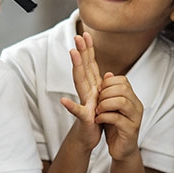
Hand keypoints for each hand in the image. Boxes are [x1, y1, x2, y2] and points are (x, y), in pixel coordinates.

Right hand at [59, 33, 103, 150]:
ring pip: (80, 83)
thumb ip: (103, 86)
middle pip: (83, 69)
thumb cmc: (95, 118)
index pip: (90, 65)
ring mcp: (84, 103)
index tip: (86, 34)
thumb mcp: (102, 100)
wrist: (88, 137)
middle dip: (81, 52)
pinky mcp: (84, 117)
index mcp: (93, 87)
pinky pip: (78, 111)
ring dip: (76, 68)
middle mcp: (86, 92)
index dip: (89, 50)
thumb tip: (110, 73)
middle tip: (78, 36)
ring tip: (73, 54)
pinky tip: (63, 100)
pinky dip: (70, 106)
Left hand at [96, 73, 142, 161]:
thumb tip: (108, 74)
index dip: (108, 83)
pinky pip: (118, 118)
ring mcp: (135, 118)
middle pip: (123, 89)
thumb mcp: (109, 106)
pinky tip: (98, 119)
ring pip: (122, 102)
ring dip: (105, 104)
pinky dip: (104, 117)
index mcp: (131, 98)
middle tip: (97, 102)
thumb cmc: (114, 126)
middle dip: (105, 93)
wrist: (120, 148)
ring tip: (98, 111)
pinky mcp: (130, 130)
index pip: (123, 80)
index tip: (98, 91)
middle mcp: (136, 106)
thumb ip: (108, 91)